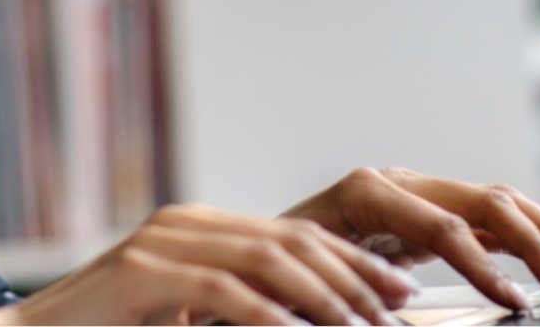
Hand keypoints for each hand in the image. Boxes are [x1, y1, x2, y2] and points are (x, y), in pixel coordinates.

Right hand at [2, 202, 422, 324]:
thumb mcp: (185, 319)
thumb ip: (238, 310)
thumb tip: (303, 325)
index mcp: (199, 230)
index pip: (294, 233)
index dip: (354, 261)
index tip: (400, 293)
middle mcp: (185, 224)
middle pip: (291, 238)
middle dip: (355, 275)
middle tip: (399, 309)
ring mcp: (160, 243)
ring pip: (267, 256)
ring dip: (326, 296)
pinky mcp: (139, 274)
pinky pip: (220, 289)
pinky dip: (267, 315)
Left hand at [280, 167, 539, 311]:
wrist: (257, 251)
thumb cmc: (277, 270)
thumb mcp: (313, 280)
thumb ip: (359, 288)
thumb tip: (402, 307)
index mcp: (367, 192)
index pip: (445, 224)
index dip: (485, 266)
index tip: (518, 305)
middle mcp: (397, 182)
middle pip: (484, 202)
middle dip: (534, 245)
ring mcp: (417, 192)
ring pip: (497, 203)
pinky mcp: (429, 211)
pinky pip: (489, 217)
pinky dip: (529, 236)